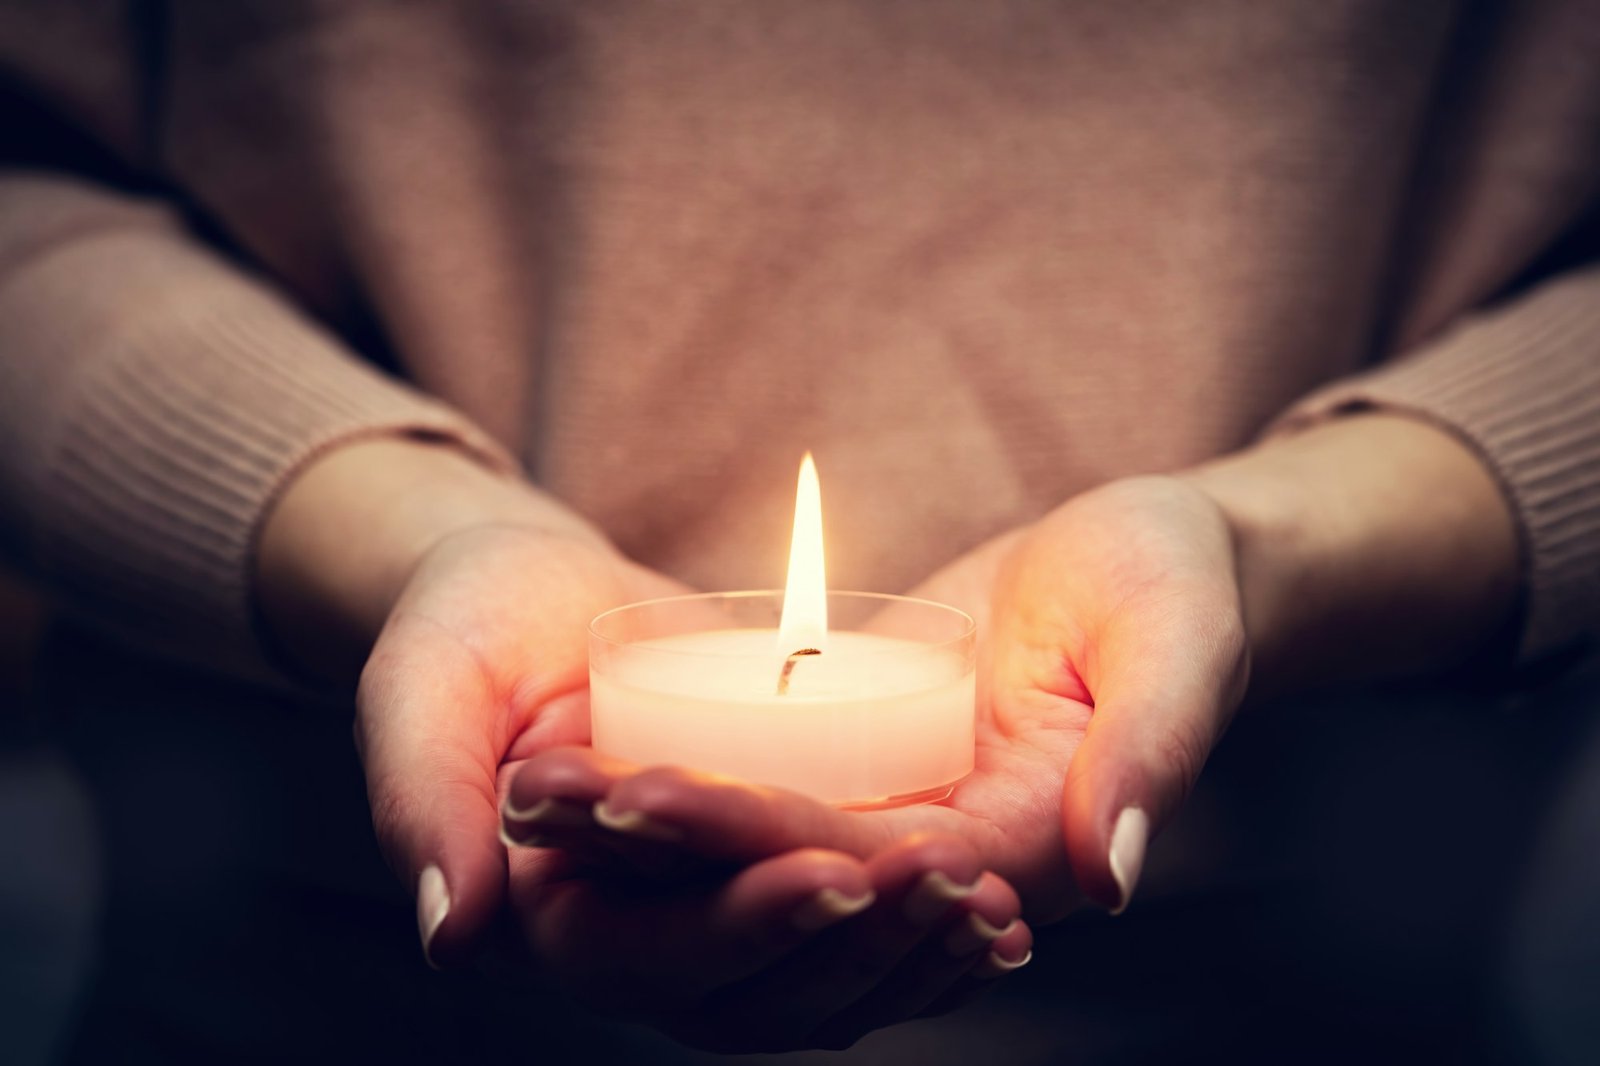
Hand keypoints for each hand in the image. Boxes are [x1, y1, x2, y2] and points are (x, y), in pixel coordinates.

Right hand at [258, 437, 1032, 1051]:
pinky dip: (919, 941)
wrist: (526, 602)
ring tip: (996, 906)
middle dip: (859, 944)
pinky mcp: (757, 885)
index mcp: (549, 920)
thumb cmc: (463, 630)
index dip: (744, 926)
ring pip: (816, 989)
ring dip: (908, 957)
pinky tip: (999, 917)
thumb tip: (452, 935)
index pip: (650, 957)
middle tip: (952, 879)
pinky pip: (845, 941)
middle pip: (755, 995)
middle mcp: (634, 944)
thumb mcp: (422, 690)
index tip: (833, 871)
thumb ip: (425, 800)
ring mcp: (704, 922)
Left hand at [511, 413, 1519, 924]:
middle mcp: (947, 852)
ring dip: (649, 823)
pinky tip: (593, 748)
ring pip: (760, 841)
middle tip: (540, 791)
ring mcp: (905, 812)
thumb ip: (1154, 751)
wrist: (1160, 561)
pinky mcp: (875, 769)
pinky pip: (767, 786)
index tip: (640, 794)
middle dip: (663, 839)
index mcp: (1019, 844)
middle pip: (786, 866)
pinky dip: (683, 777)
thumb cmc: (1181, 587)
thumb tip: (1109, 874)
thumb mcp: (1181, 643)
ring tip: (534, 778)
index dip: (751, 833)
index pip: (863, 860)